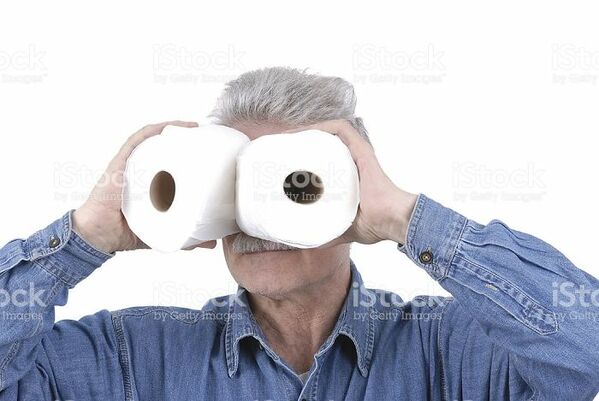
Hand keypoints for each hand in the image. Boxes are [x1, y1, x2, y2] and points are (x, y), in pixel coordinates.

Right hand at [72, 121, 216, 252]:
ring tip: (192, 127)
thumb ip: (186, 238)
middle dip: (185, 138)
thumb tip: (212, 243)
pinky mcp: (120, 164)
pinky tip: (166, 128)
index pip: (173, 162)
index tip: (210, 149)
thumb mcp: (162, 232)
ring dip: (172, 130)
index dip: (190, 153)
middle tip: (206, 135)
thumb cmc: (125, 232)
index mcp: (152, 183)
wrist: (97, 236)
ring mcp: (130, 165)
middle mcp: (142, 170)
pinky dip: (151, 133)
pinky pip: (136, 142)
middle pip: (165, 148)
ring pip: (152, 141)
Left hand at [287, 120, 417, 245]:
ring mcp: (356, 154)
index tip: (282, 160)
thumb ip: (325, 233)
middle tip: (280, 148)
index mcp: (345, 176)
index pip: (321, 159)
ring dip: (307, 131)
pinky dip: (322, 127)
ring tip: (287, 138)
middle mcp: (350, 162)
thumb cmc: (373, 225)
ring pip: (328, 133)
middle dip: (299, 142)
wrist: (391, 221)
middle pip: (321, 143)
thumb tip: (307, 242)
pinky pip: (341, 129)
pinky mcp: (362, 150)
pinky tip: (306, 131)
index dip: (302, 155)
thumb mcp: (341, 229)